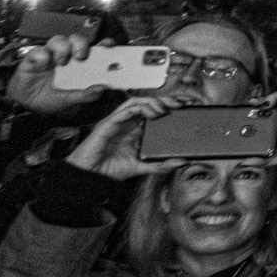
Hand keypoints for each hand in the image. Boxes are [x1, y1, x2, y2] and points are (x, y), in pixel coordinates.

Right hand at [7, 34, 112, 116]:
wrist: (27, 105)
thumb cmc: (51, 99)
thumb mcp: (69, 100)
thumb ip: (84, 95)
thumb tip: (101, 89)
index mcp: (79, 64)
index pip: (93, 48)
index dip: (102, 44)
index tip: (109, 44)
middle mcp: (66, 56)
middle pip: (76, 39)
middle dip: (81, 43)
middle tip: (81, 56)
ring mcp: (49, 56)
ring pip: (58, 40)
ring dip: (62, 47)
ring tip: (61, 62)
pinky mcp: (32, 59)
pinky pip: (37, 51)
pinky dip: (42, 55)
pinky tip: (43, 64)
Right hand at [66, 95, 188, 179]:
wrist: (89, 177)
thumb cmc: (109, 169)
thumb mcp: (142, 167)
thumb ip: (160, 165)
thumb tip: (181, 162)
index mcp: (135, 130)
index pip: (154, 111)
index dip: (169, 106)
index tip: (187, 106)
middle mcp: (127, 123)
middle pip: (148, 103)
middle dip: (166, 100)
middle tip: (182, 103)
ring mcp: (118, 122)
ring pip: (137, 102)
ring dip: (155, 101)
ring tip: (167, 108)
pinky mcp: (108, 123)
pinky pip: (126, 110)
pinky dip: (141, 108)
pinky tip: (153, 113)